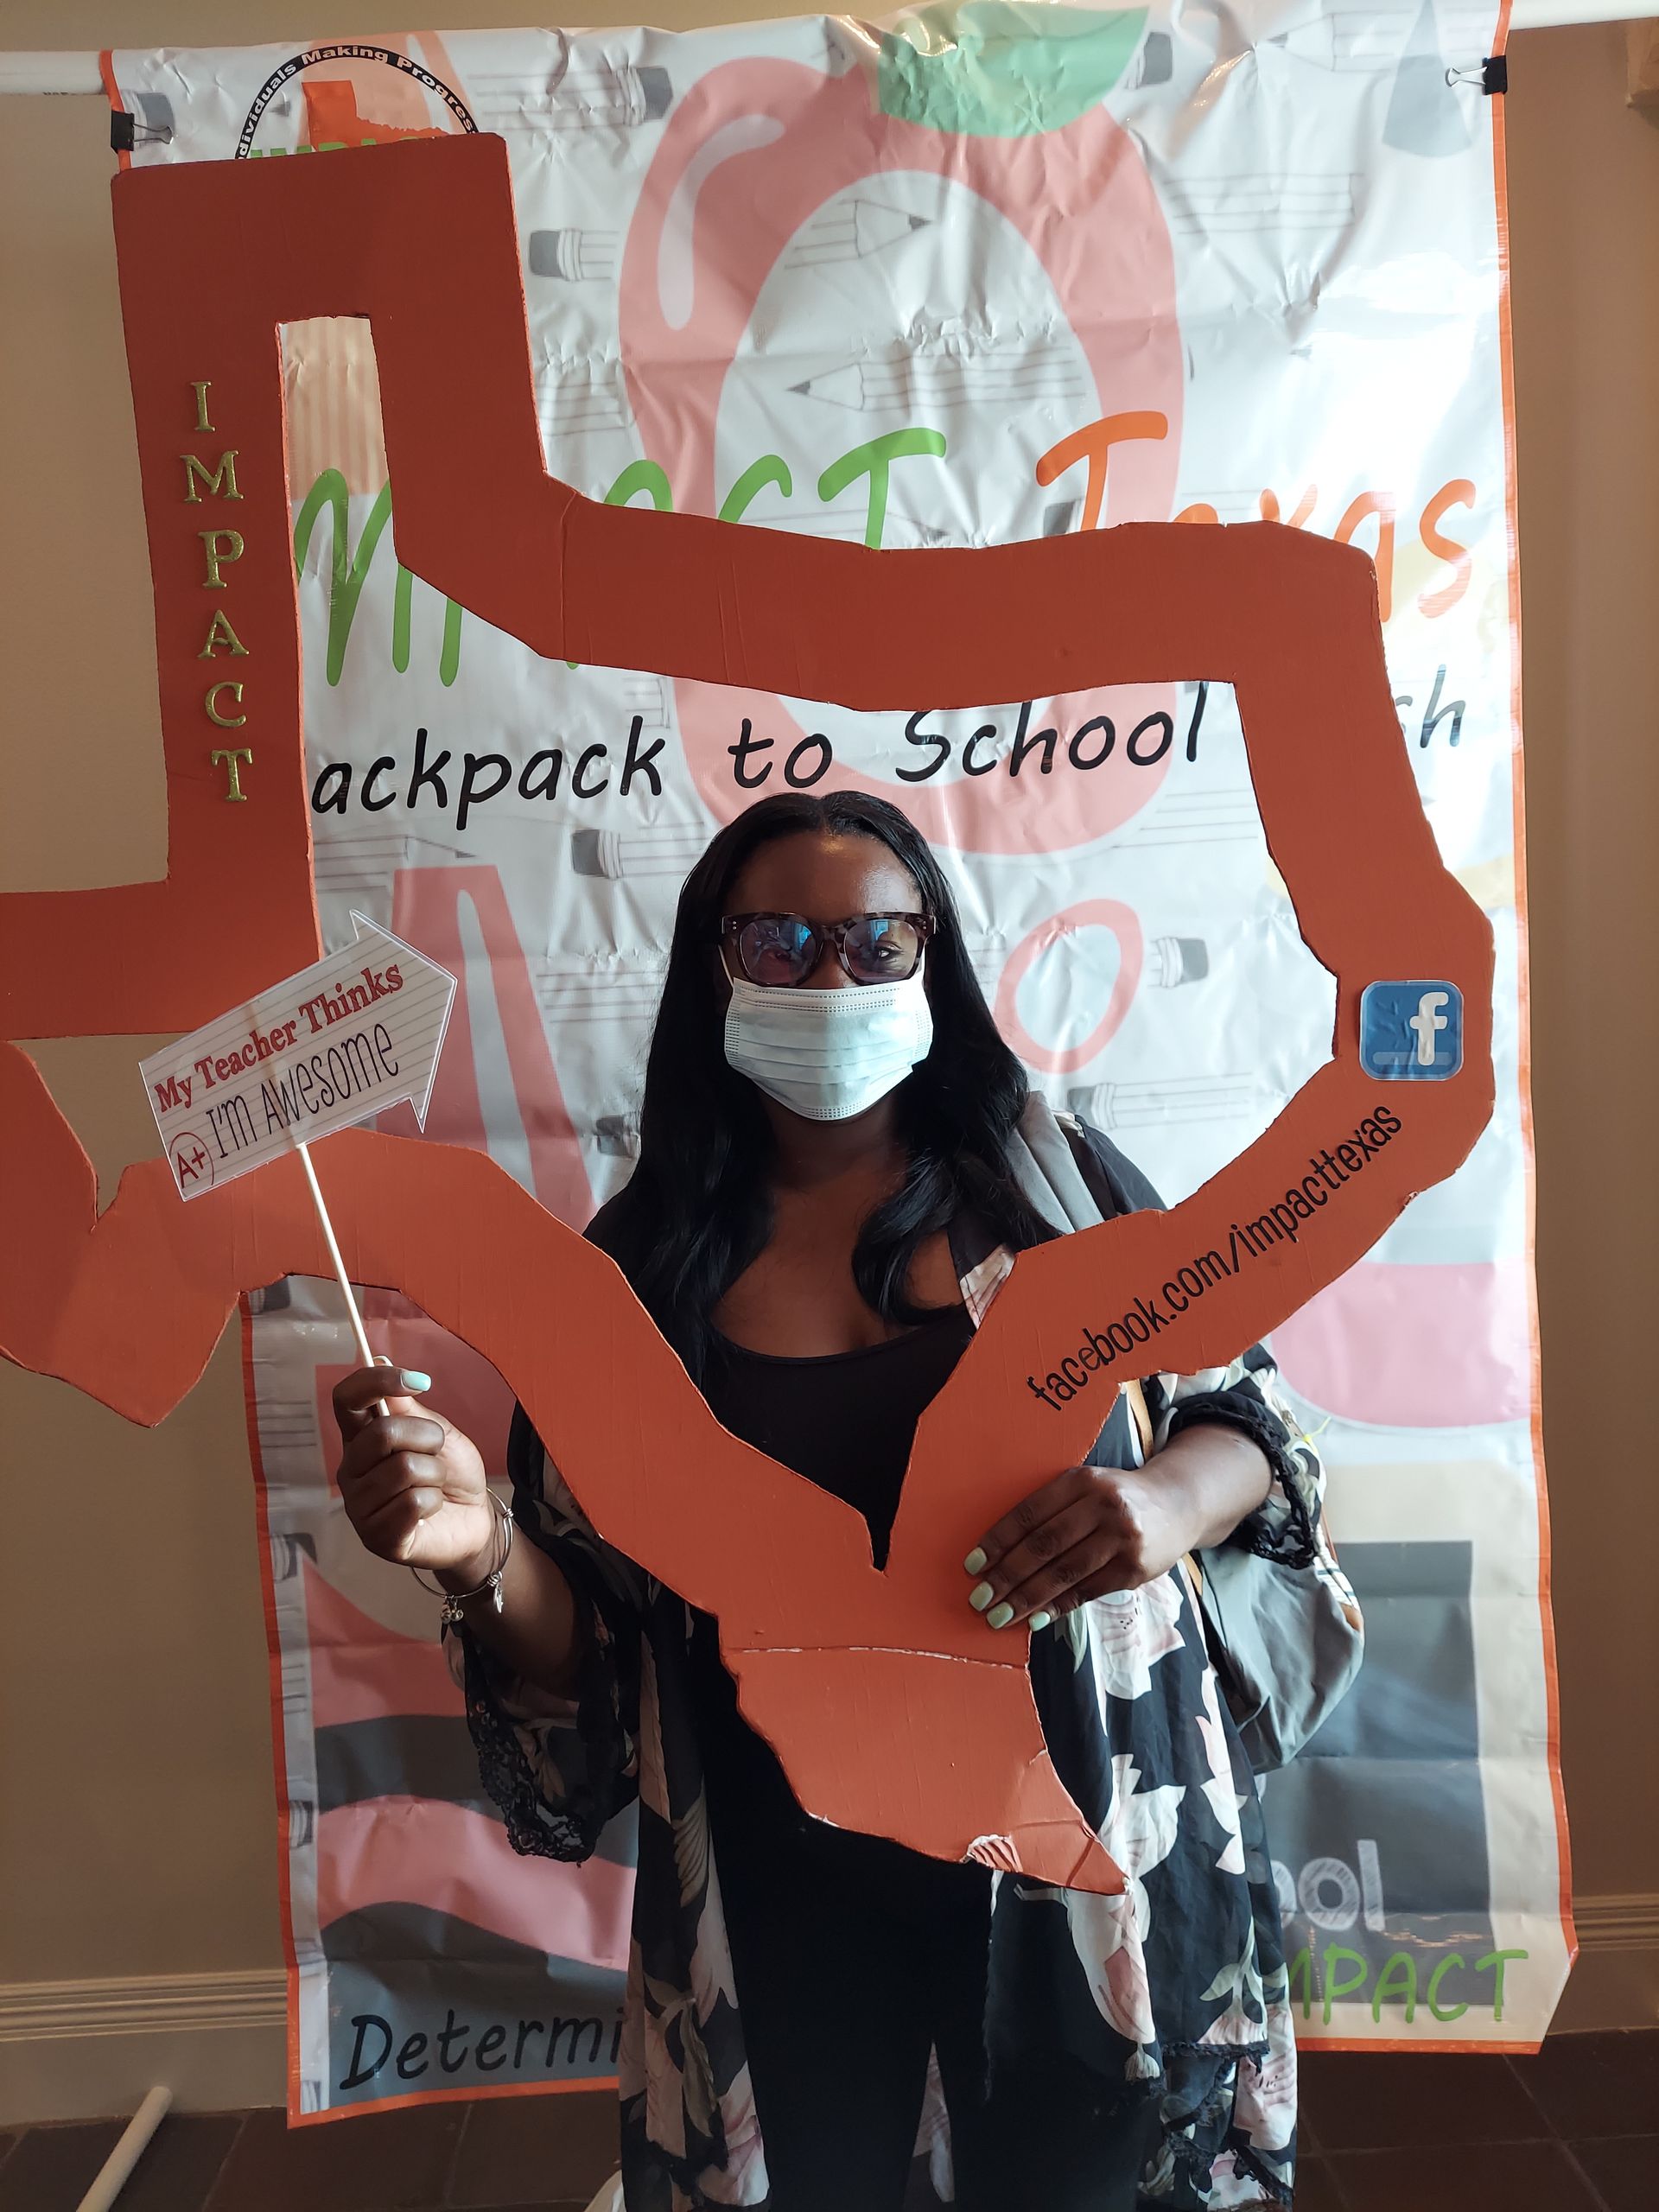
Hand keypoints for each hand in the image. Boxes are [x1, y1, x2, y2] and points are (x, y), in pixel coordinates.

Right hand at [332, 1364, 494, 1577]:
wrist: (473, 1519)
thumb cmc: (452, 1473)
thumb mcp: (437, 1433)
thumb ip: (407, 1408)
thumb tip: (380, 1361)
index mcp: (361, 1439)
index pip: (346, 1400)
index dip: (375, 1382)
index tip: (415, 1381)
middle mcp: (352, 1471)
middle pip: (382, 1433)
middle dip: (426, 1437)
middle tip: (437, 1452)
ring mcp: (359, 1506)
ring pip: (404, 1470)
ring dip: (434, 1475)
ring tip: (433, 1487)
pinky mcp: (377, 1537)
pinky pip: (412, 1503)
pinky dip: (434, 1502)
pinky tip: (428, 1511)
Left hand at [963, 1464, 1196, 1631]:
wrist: (1177, 1505)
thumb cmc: (1115, 1498)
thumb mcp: (1086, 1487)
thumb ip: (1051, 1509)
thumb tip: (1000, 1552)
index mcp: (1081, 1480)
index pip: (1029, 1514)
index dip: (998, 1541)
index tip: (972, 1565)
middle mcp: (1102, 1506)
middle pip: (1043, 1546)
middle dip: (1006, 1576)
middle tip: (979, 1599)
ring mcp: (1121, 1539)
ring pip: (1063, 1573)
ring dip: (1026, 1599)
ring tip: (999, 1616)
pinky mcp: (1134, 1569)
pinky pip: (1087, 1591)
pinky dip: (1057, 1607)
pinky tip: (1034, 1619)